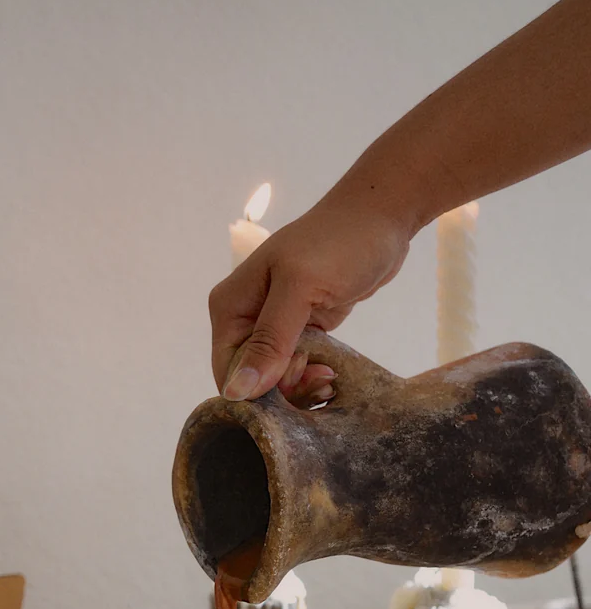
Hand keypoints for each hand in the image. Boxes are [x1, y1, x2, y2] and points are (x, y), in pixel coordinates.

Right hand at [209, 198, 410, 400]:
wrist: (381, 218)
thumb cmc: (339, 242)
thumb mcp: (301, 287)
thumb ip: (269, 340)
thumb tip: (236, 390)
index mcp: (230, 307)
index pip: (226, 372)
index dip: (257, 389)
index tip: (297, 376)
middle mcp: (244, 319)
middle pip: (250, 381)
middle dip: (282, 389)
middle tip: (320, 377)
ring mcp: (272, 326)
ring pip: (273, 380)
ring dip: (301, 387)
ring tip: (329, 377)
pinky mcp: (299, 331)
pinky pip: (295, 370)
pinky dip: (311, 377)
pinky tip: (331, 374)